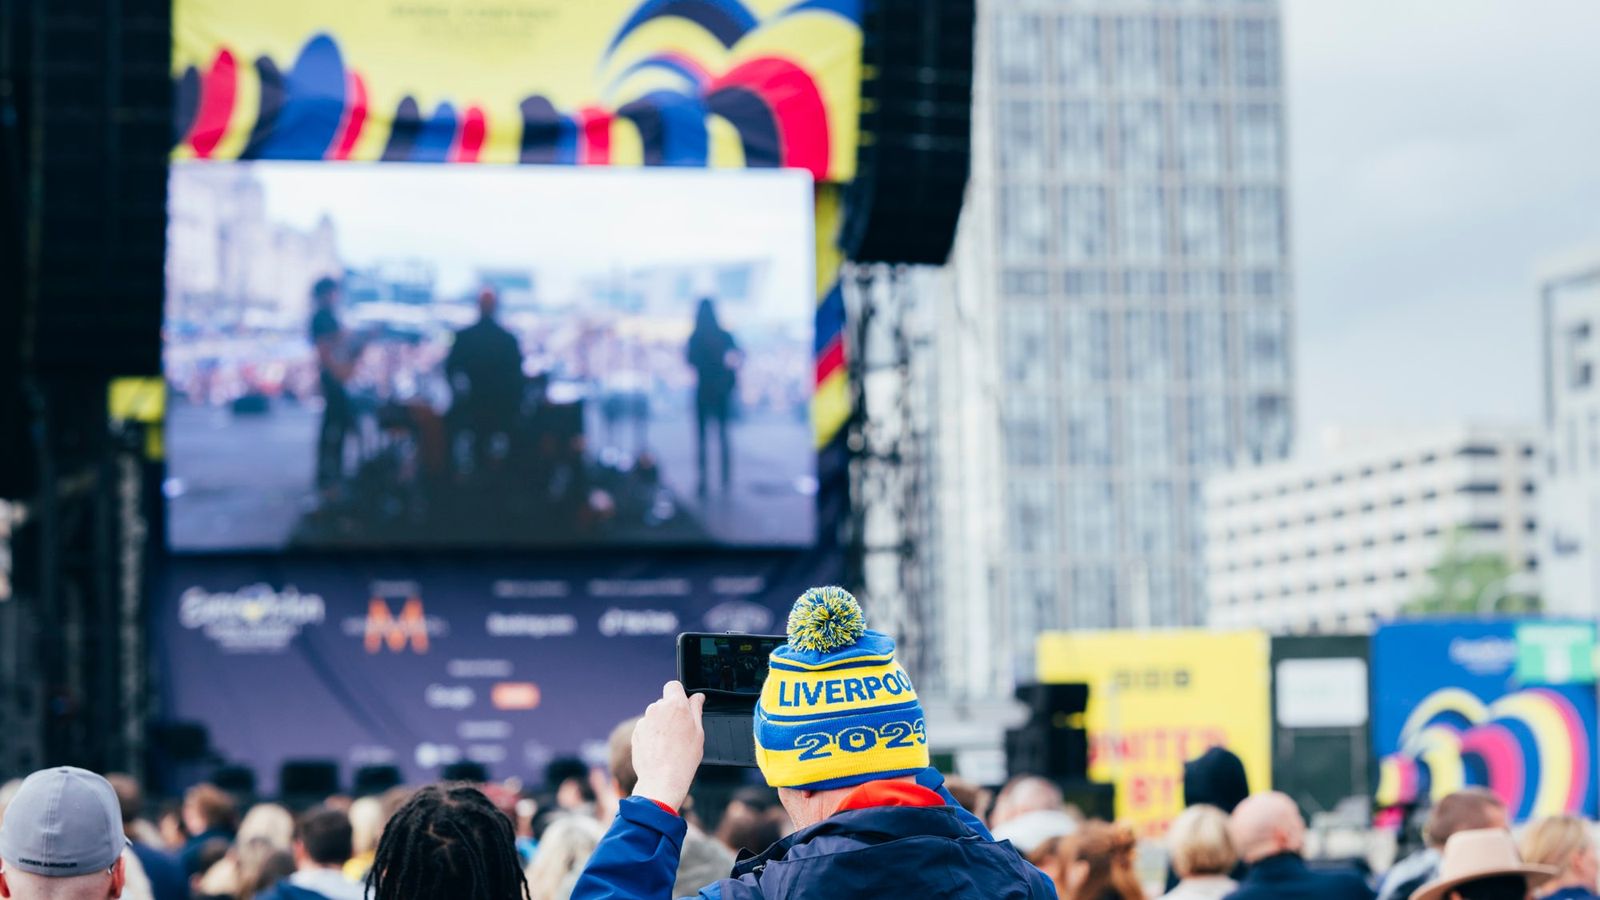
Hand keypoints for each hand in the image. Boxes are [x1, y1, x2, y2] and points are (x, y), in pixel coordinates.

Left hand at [630, 681, 705, 810]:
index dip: (679, 694)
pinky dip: (652, 734)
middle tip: (680, 731)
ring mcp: (644, 721)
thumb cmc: (683, 758)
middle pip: (664, 702)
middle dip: (671, 712)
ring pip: (655, 716)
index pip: (673, 685)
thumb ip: (696, 710)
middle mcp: (657, 709)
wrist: (662, 779)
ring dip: (661, 724)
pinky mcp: (636, 732)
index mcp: (675, 705)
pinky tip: (659, 749)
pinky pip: (646, 728)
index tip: (683, 706)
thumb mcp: (698, 732)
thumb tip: (697, 697)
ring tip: (670, 744)